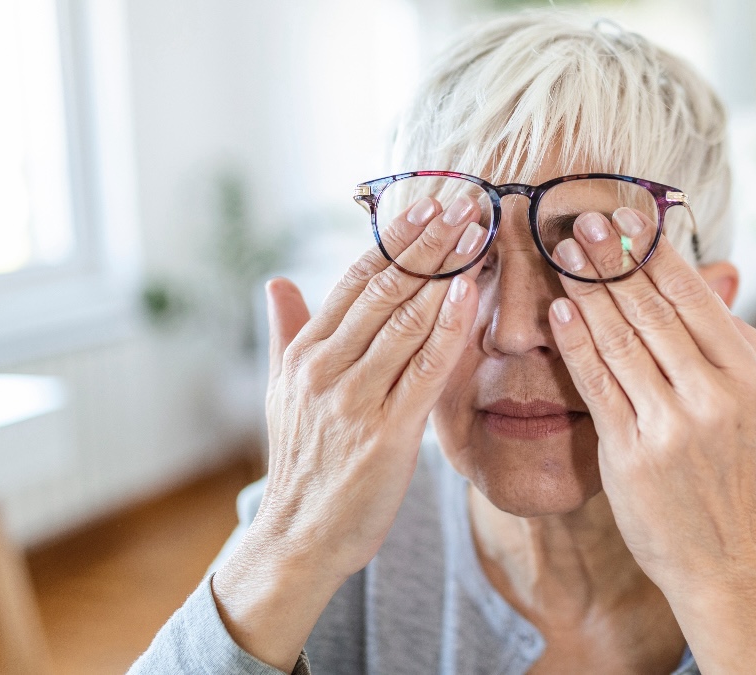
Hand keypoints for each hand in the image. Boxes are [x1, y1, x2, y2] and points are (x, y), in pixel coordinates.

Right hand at [212, 194, 487, 669]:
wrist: (299, 536)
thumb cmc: (302, 462)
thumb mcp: (281, 392)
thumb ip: (285, 332)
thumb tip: (277, 281)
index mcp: (304, 353)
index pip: (356, 279)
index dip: (395, 238)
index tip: (429, 203)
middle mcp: (325, 368)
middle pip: (385, 289)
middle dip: (428, 241)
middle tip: (465, 200)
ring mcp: (355, 399)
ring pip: (407, 320)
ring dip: (446, 271)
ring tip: (478, 230)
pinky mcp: (386, 433)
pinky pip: (425, 369)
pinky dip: (450, 327)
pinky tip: (472, 291)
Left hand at [548, 209, 755, 672]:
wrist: (721, 557)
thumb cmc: (731, 472)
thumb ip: (736, 339)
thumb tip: (717, 273)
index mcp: (748, 374)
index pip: (693, 298)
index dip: (654, 253)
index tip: (624, 216)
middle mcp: (715, 394)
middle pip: (653, 310)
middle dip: (613, 258)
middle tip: (580, 218)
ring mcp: (673, 424)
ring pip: (621, 340)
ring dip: (588, 290)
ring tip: (562, 252)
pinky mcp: (633, 452)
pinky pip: (597, 384)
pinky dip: (576, 343)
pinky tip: (559, 312)